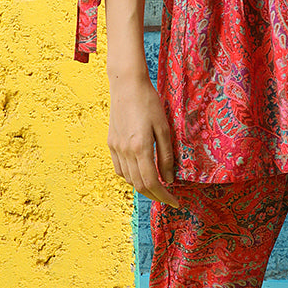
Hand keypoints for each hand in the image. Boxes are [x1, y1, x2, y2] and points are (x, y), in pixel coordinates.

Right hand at [107, 74, 181, 207]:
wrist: (126, 85)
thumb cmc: (149, 102)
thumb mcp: (163, 128)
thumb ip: (166, 156)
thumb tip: (169, 179)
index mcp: (140, 148)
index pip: (152, 182)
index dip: (164, 196)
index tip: (175, 202)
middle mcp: (125, 151)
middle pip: (139, 185)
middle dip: (155, 196)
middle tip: (169, 198)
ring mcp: (116, 148)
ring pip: (128, 179)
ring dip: (143, 187)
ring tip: (157, 187)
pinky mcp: (111, 143)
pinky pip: (120, 169)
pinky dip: (131, 177)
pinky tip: (140, 174)